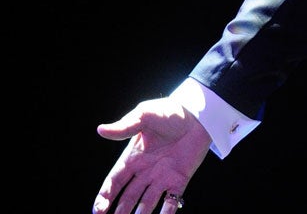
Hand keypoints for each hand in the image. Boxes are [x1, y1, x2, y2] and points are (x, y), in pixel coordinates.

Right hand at [93, 97, 210, 213]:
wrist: (199, 114)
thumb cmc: (169, 111)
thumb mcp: (145, 115)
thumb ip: (125, 126)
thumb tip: (101, 130)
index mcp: (133, 158)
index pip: (114, 182)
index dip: (105, 196)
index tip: (98, 211)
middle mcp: (145, 171)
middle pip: (128, 197)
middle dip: (120, 211)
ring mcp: (162, 177)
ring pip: (147, 202)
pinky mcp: (180, 179)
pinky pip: (172, 200)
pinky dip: (167, 211)